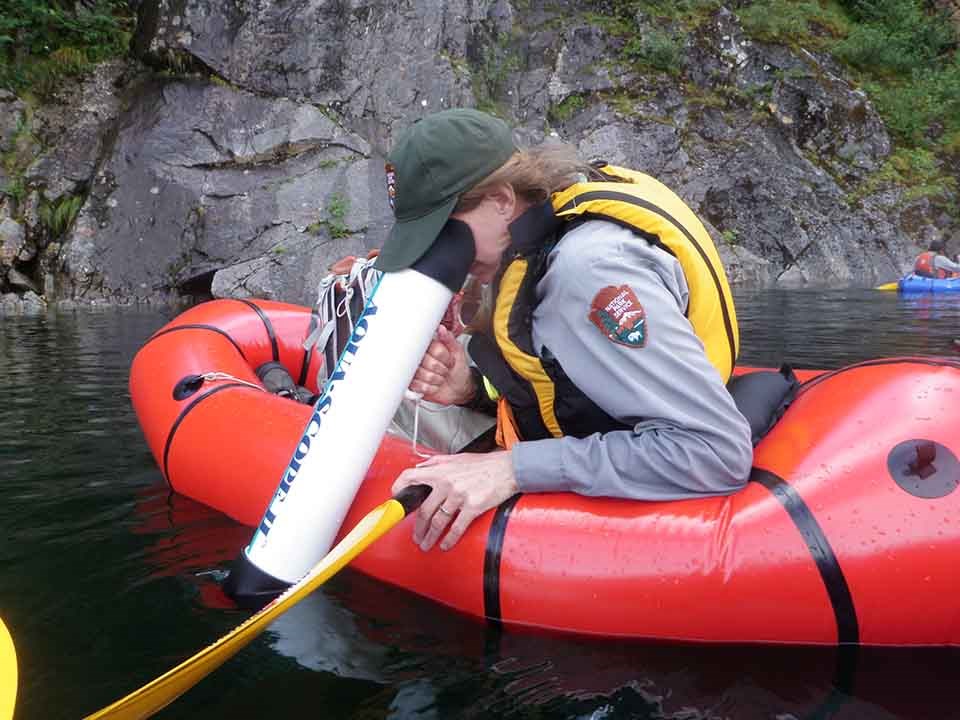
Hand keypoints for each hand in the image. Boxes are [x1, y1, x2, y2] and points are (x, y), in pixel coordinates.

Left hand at [390, 451, 518, 550]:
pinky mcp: (473, 506)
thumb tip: (420, 467)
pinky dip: (449, 539)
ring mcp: (459, 495)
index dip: (399, 490)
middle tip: (416, 536)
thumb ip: (437, 462)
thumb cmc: (484, 465)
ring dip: (430, 536)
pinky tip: (445, 544)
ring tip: (426, 544)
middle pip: (424, 510)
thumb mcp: (457, 458)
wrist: (508, 469)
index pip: (410, 477)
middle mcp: (447, 483)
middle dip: (418, 527)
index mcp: (441, 470)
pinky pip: (456, 527)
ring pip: (438, 522)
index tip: (397, 502)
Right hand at [409, 325, 474, 405]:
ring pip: (421, 374)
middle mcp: (421, 357)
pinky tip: (433, 385)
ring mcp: (415, 370)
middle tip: (445, 370)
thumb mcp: (458, 353)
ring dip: (435, 379)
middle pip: (426, 361)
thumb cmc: (458, 370)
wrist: (458, 389)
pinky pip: (417, 385)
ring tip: (440, 377)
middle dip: (440, 369)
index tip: (449, 361)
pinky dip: (429, 388)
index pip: (433, 348)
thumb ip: (450, 340)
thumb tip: (441, 328)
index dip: (442, 356)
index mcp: (430, 347)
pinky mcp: (413, 383)